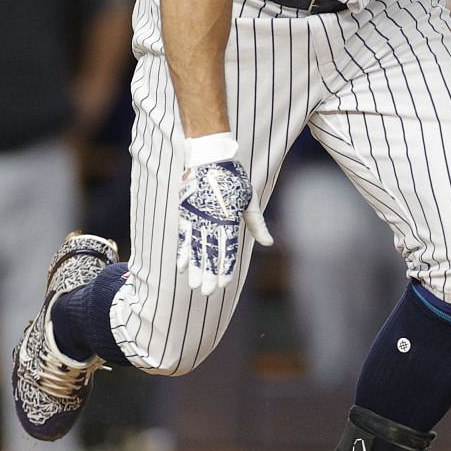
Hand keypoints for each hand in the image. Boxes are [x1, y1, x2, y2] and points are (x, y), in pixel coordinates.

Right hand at [175, 133, 270, 294]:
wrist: (209, 158)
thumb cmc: (233, 179)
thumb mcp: (250, 199)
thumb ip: (257, 224)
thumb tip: (269, 243)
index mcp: (228, 218)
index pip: (227, 249)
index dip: (225, 268)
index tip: (224, 284)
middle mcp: (211, 220)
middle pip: (209, 253)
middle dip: (208, 274)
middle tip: (207, 292)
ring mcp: (196, 217)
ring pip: (195, 248)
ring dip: (194, 268)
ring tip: (194, 285)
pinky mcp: (185, 213)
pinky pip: (183, 237)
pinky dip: (182, 252)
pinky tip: (181, 266)